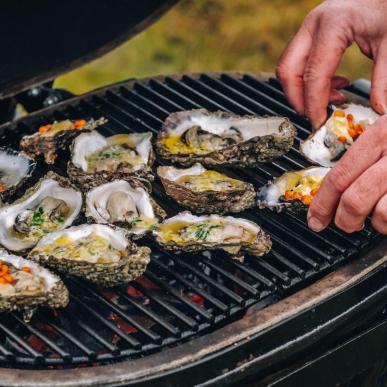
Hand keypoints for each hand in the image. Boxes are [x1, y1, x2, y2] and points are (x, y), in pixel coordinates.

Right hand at [276, 0, 386, 128]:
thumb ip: (384, 79)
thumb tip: (380, 109)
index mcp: (332, 26)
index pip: (313, 75)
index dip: (313, 104)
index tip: (319, 123)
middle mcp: (313, 26)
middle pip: (288, 72)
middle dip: (298, 100)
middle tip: (316, 116)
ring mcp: (308, 29)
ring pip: (289, 69)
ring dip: (303, 91)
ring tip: (333, 99)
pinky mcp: (310, 34)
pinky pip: (298, 63)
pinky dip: (309, 81)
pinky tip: (335, 85)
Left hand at [307, 114, 386, 232]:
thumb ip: (367, 150)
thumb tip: (336, 185)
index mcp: (380, 134)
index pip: (339, 175)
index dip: (321, 203)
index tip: (315, 218)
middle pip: (353, 199)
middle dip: (343, 220)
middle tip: (345, 224)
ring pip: (380, 214)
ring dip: (375, 224)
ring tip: (378, 217)